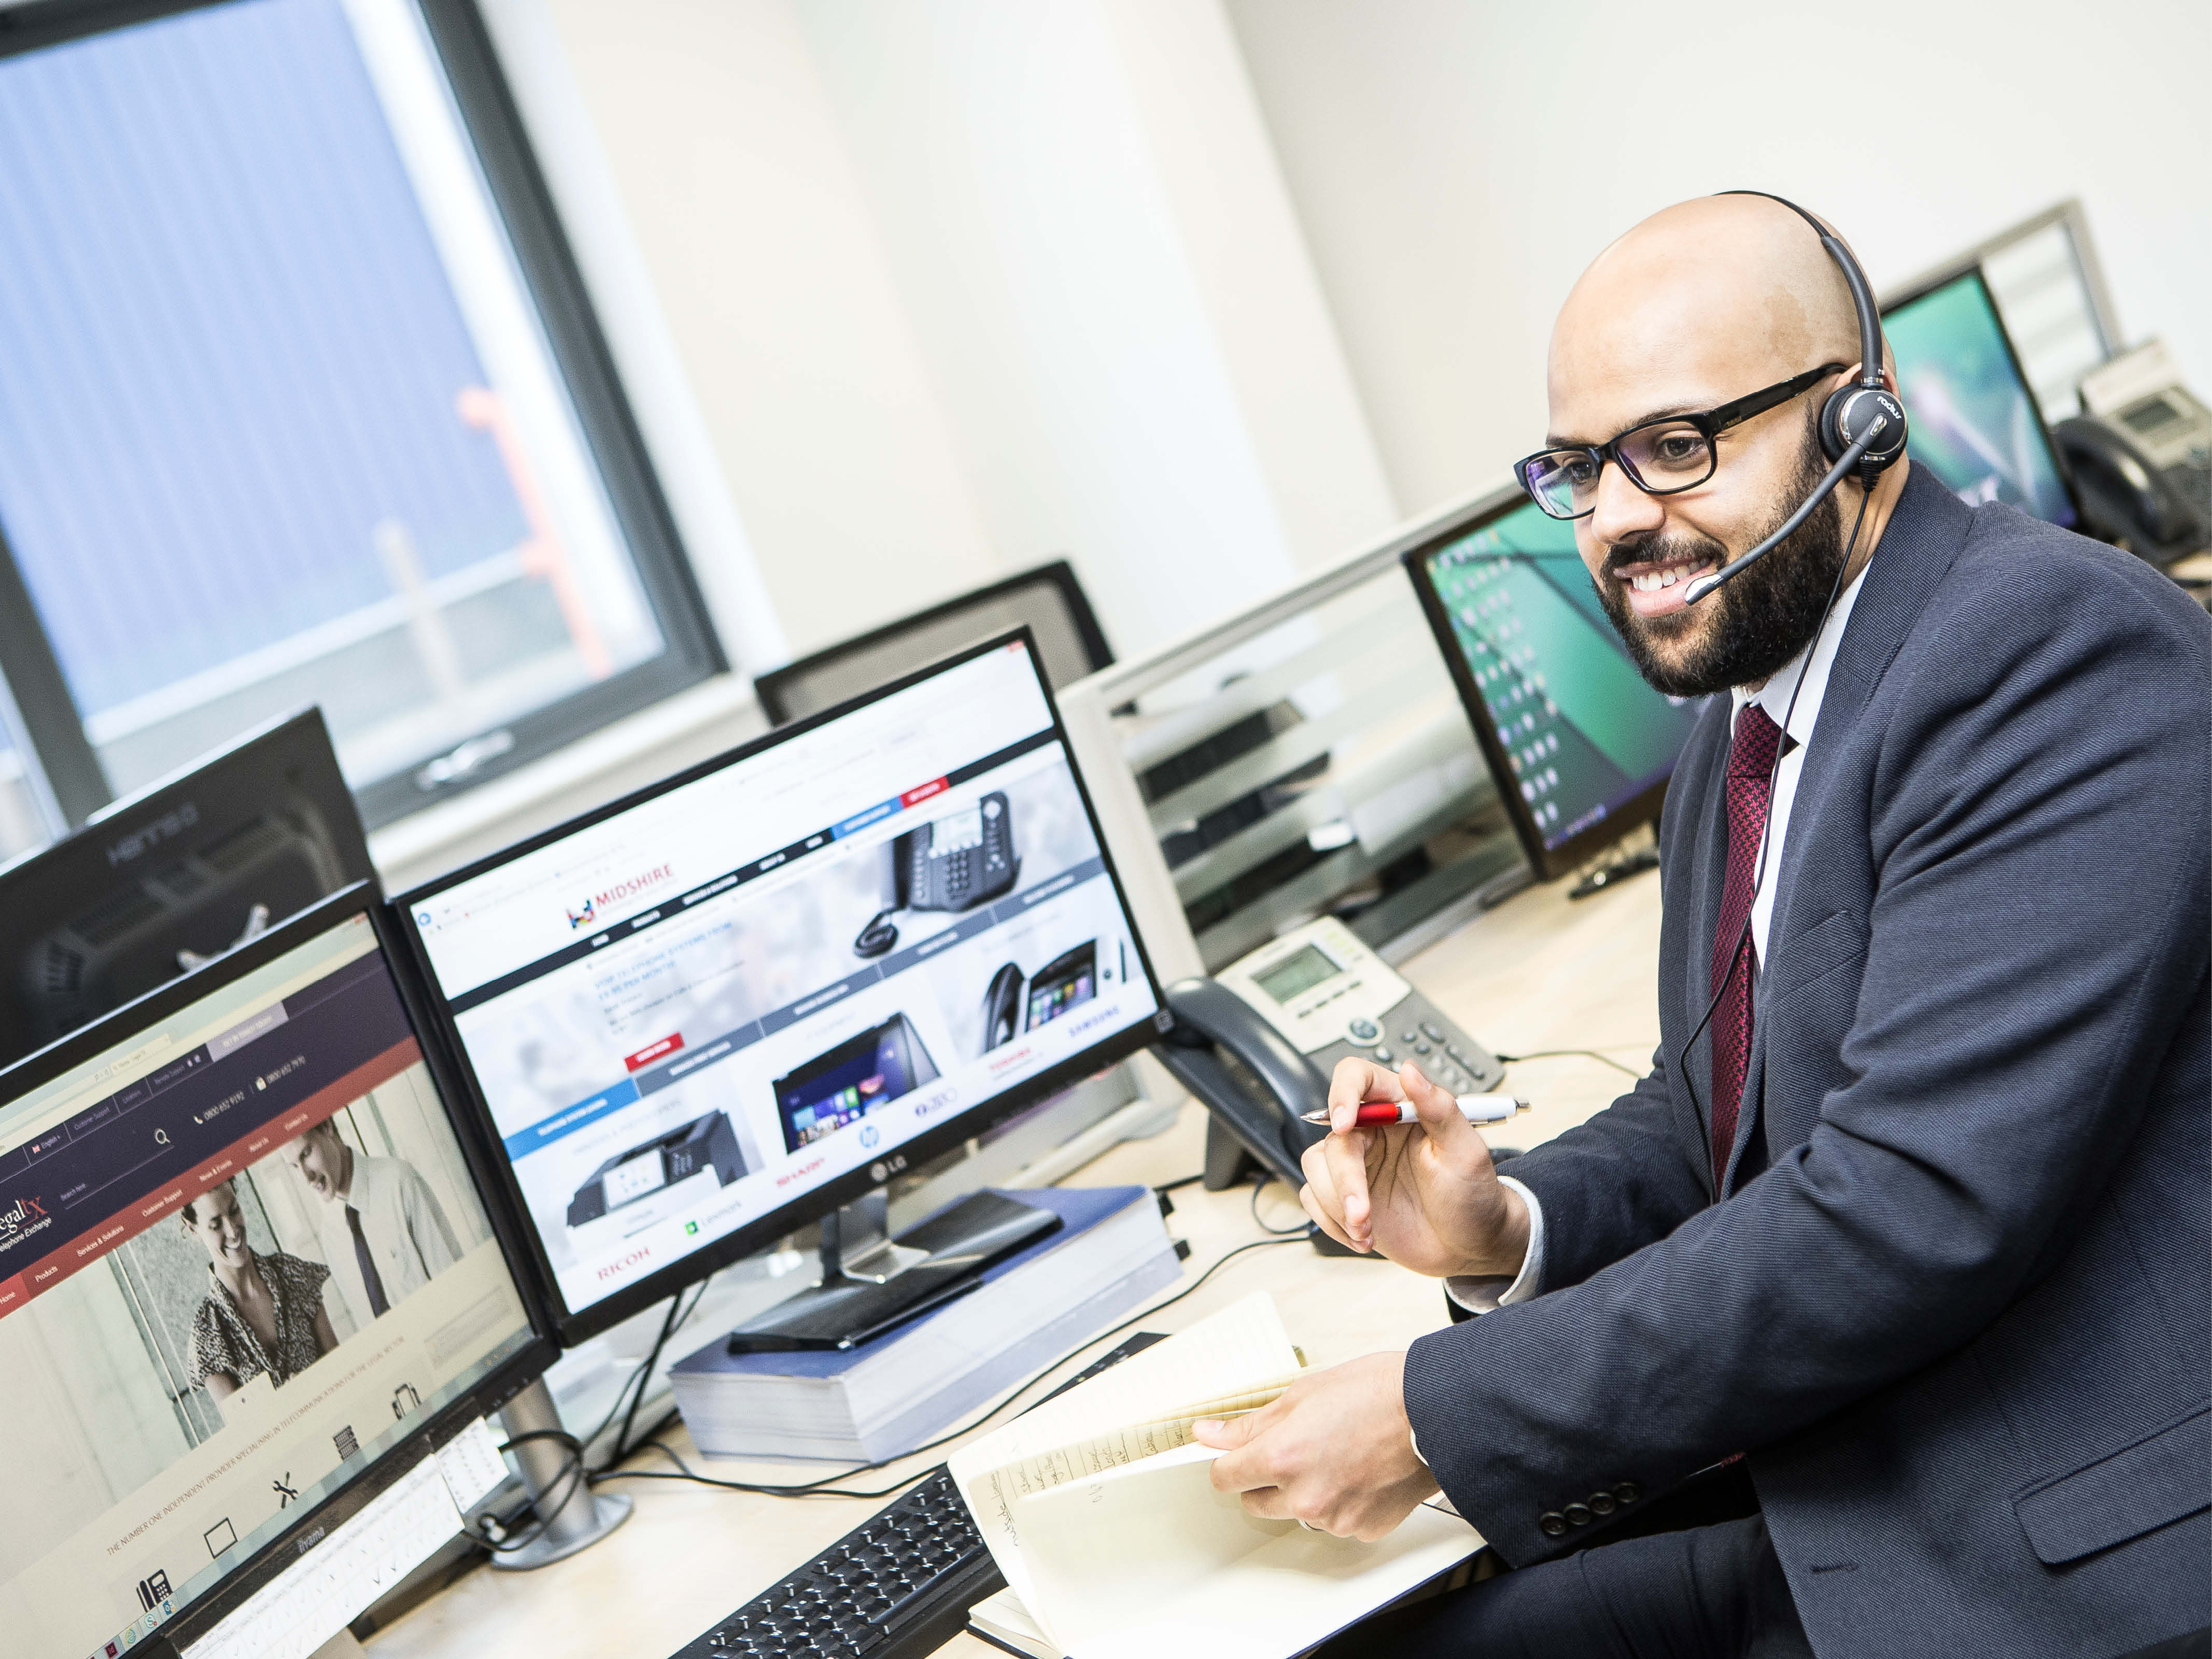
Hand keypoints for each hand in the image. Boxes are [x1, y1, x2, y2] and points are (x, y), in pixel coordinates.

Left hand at [1193, 1352, 1437, 1539]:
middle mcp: (1304, 1497)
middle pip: (1255, 1502)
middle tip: (1296, 1447)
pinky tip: (1360, 1472)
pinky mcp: (1362, 1529)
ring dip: (1304, 1491)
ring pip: (1297, 1512)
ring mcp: (1335, 1518)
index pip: (1224, 1478)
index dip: (1229, 1462)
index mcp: (1281, 1458)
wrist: (1435, 1412)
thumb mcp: (1302, 1394)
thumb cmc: (1376, 1392)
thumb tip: (1208, 1434)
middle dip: (1265, 1478)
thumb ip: (1251, 1424)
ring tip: (1337, 1454)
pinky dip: (1340, 1502)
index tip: (1239, 1453)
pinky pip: (1335, 1521)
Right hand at [1299, 1057, 1528, 1278]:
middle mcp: (1373, 1130)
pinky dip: (1333, 1223)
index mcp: (1400, 1107)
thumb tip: (1411, 1070)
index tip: (1345, 1125)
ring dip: (1337, 1206)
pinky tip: (1363, 1237)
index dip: (1343, 1094)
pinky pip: (1312, 1198)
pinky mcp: (1343, 1194)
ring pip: (1315, 1167)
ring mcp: (1356, 1163)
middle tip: (1363, 1213)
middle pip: (1334, 1136)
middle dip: (1345, 1180)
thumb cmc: (1474, 1196)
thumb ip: (1440, 1108)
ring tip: (1368, 1231)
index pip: (1357, 1077)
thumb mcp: (1466, 1152)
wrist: (1469, 1246)